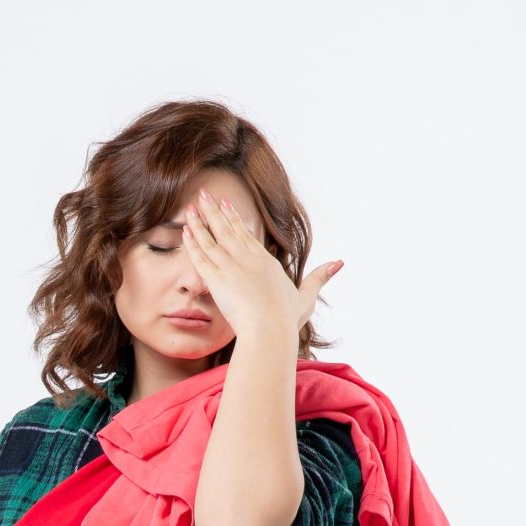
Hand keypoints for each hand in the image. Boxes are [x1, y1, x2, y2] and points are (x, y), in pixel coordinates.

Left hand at [183, 189, 342, 340]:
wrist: (269, 330)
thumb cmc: (285, 319)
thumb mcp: (306, 296)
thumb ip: (319, 278)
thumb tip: (339, 262)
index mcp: (266, 262)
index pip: (247, 235)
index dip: (235, 219)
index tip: (226, 205)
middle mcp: (248, 259)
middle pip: (228, 230)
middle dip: (215, 212)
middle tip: (205, 195)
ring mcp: (231, 267)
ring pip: (212, 239)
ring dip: (200, 222)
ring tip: (191, 207)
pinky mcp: (217, 278)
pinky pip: (201, 256)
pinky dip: (192, 242)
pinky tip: (186, 229)